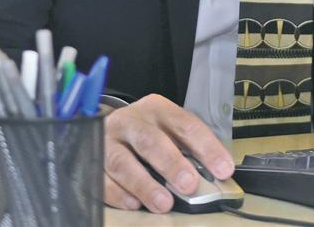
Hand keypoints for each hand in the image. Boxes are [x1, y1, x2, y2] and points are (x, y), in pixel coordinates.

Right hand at [102, 94, 234, 211]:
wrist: (106, 129)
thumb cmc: (146, 132)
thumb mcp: (168, 130)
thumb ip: (187, 149)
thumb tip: (213, 175)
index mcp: (157, 108)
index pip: (185, 125)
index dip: (207, 147)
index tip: (224, 170)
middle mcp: (130, 120)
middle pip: (150, 140)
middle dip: (171, 164)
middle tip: (189, 185)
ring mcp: (107, 141)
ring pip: (123, 162)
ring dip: (145, 185)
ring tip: (164, 203)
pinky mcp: (90, 160)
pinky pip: (102, 179)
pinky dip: (118, 194)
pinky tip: (134, 204)